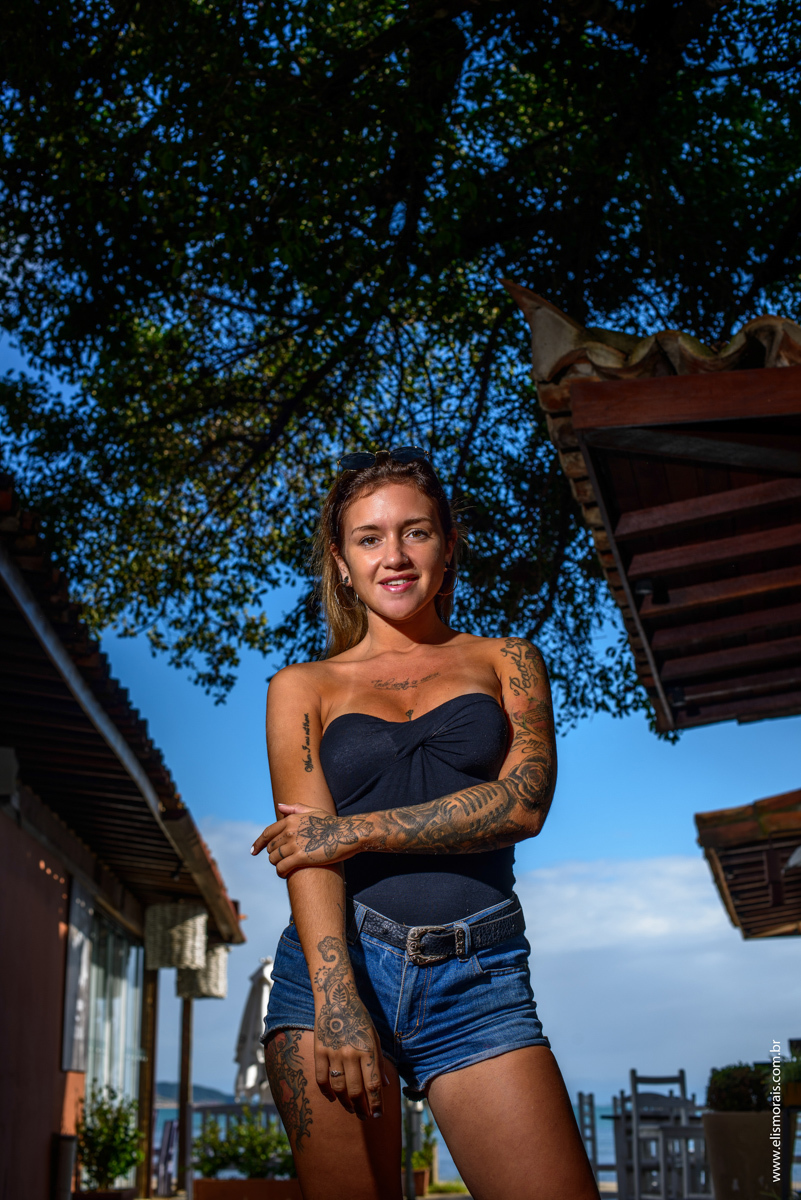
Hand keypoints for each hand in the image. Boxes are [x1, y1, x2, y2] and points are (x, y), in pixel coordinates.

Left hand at [251, 804, 371, 874]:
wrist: (347, 833)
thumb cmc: (331, 823)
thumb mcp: (313, 811)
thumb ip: (294, 808)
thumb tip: (279, 806)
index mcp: (290, 820)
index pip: (267, 833)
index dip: (258, 843)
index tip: (253, 851)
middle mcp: (289, 831)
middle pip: (270, 848)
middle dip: (273, 855)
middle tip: (281, 861)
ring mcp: (294, 844)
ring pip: (274, 859)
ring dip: (277, 865)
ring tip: (286, 867)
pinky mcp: (300, 857)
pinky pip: (281, 868)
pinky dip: (281, 872)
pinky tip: (285, 874)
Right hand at [313, 936, 388, 1118]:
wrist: (336, 998)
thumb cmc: (360, 1018)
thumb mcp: (375, 1037)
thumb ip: (379, 1062)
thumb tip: (385, 1086)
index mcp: (368, 1050)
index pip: (373, 1085)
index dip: (376, 1104)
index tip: (378, 1115)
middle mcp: (351, 1054)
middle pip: (356, 1091)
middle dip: (362, 1108)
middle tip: (365, 1117)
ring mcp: (333, 1053)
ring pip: (339, 1089)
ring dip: (345, 1103)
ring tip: (351, 1109)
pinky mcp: (319, 1051)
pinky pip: (321, 1079)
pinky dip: (326, 1092)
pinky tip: (332, 1098)